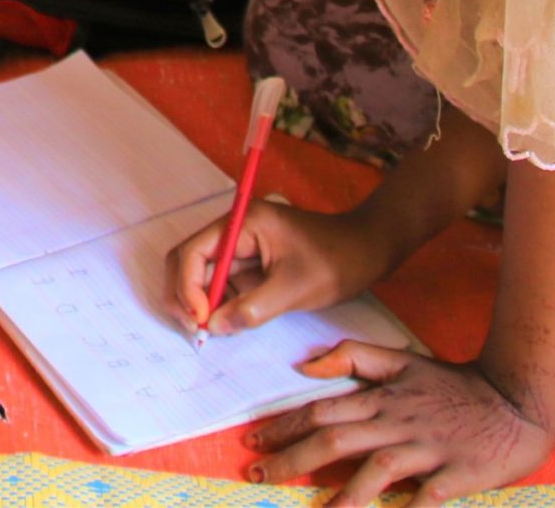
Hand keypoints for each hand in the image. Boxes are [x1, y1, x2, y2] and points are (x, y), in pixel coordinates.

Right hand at [166, 199, 397, 335]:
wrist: (369, 250)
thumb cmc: (337, 262)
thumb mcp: (295, 289)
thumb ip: (252, 309)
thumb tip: (213, 327)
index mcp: (243, 223)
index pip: (194, 251)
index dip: (188, 287)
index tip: (199, 320)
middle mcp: (235, 230)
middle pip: (189, 260)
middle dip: (185, 295)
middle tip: (194, 329)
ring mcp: (242, 246)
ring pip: (203, 274)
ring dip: (200, 303)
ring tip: (210, 331)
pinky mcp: (251, 263)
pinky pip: (223, 283)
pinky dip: (218, 304)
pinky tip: (225, 323)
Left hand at [246, 345, 554, 505]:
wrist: (514, 400)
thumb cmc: (453, 385)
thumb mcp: (402, 360)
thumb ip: (353, 358)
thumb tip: (305, 365)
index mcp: (381, 399)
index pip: (321, 411)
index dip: (284, 426)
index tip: (252, 440)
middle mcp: (396, 423)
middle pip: (336, 440)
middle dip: (293, 458)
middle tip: (258, 474)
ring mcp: (426, 450)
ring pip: (377, 471)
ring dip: (344, 494)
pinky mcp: (455, 475)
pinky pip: (425, 498)